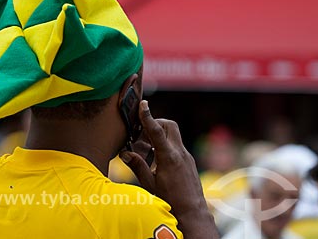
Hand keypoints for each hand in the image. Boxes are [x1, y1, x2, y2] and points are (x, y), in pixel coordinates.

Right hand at [119, 100, 218, 237]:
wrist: (192, 213)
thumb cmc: (170, 201)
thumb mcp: (150, 185)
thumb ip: (138, 166)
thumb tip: (125, 153)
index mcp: (169, 158)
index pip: (156, 131)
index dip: (148, 116)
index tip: (144, 104)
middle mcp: (180, 153)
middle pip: (169, 126)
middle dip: (155, 124)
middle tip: (141, 133)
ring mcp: (186, 157)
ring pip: (173, 136)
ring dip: (159, 136)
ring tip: (146, 151)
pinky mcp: (188, 161)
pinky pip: (176, 146)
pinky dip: (165, 146)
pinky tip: (156, 160)